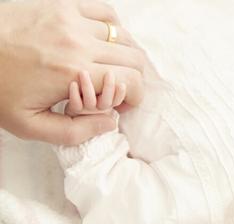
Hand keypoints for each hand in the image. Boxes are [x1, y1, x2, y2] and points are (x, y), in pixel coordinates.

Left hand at [0, 0, 144, 144]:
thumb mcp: (30, 125)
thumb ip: (75, 132)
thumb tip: (110, 123)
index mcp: (74, 75)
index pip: (132, 82)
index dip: (134, 97)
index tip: (122, 104)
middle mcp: (78, 44)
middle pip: (134, 59)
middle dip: (132, 78)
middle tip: (116, 88)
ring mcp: (71, 20)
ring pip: (123, 36)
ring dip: (123, 54)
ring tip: (108, 66)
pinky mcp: (62, 5)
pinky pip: (105, 12)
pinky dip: (112, 27)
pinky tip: (101, 40)